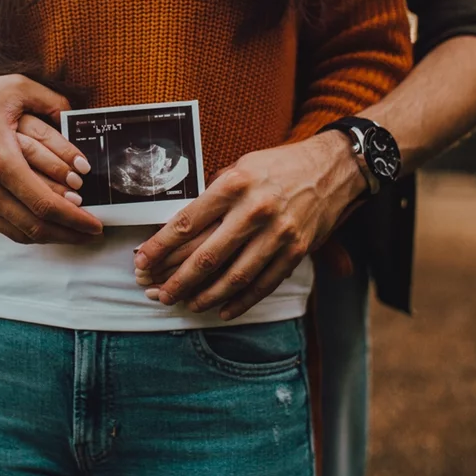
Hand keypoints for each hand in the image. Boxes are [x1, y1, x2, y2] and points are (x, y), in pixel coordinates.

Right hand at [0, 73, 102, 243]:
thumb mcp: (14, 87)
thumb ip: (52, 101)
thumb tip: (80, 119)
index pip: (45, 205)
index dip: (76, 220)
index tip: (96, 224)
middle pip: (34, 226)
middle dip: (69, 234)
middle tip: (91, 233)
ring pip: (18, 233)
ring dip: (50, 235)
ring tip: (73, 231)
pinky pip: (2, 226)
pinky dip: (27, 228)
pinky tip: (45, 222)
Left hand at [133, 132, 364, 318]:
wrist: (334, 167)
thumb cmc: (279, 165)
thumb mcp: (240, 166)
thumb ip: (213, 195)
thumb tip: (180, 227)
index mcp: (234, 184)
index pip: (186, 223)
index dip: (159, 247)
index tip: (141, 262)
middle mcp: (254, 210)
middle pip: (206, 256)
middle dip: (177, 280)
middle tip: (157, 295)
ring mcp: (278, 233)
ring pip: (234, 276)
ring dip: (205, 296)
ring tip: (186, 304)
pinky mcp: (297, 250)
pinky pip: (263, 284)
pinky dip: (241, 301)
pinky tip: (222, 310)